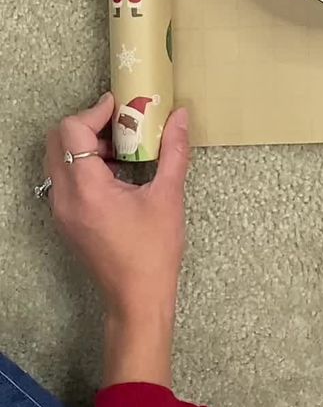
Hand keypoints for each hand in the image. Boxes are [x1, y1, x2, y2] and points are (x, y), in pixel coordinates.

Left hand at [45, 94, 189, 385]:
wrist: (137, 299)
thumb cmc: (153, 251)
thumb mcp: (168, 196)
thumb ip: (174, 151)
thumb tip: (180, 116)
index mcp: (87, 189)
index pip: (72, 131)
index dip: (95, 111)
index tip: (122, 107)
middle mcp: (65, 197)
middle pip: (57, 140)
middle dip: (87, 123)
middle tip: (120, 121)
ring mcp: (61, 210)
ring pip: (58, 158)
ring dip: (84, 142)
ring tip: (122, 144)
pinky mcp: (66, 219)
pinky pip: (64, 177)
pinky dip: (83, 162)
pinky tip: (116, 169)